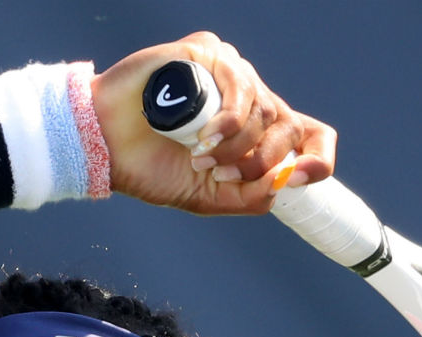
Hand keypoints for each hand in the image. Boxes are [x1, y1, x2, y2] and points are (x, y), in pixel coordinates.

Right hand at [92, 31, 334, 214]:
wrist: (103, 146)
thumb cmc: (148, 166)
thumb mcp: (205, 198)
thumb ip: (247, 198)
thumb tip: (283, 184)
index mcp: (254, 131)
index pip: (309, 134)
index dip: (318, 159)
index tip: (298, 180)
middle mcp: (246, 98)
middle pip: (285, 126)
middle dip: (259, 163)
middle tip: (220, 177)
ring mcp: (228, 73)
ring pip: (263, 108)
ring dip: (237, 146)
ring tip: (202, 158)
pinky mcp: (206, 53)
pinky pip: (238, 82)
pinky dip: (229, 118)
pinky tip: (204, 137)